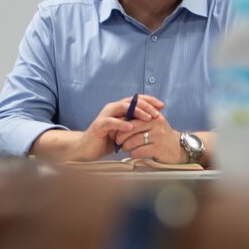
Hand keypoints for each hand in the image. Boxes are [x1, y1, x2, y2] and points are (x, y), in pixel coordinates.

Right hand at [31, 95, 162, 161]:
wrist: (87, 149)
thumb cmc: (108, 141)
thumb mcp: (126, 132)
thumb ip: (135, 125)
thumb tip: (154, 121)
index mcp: (119, 109)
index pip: (136, 99)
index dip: (150, 101)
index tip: (162, 105)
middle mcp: (112, 109)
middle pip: (131, 101)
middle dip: (146, 106)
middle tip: (158, 113)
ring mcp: (105, 115)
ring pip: (122, 107)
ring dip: (137, 112)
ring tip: (148, 118)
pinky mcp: (99, 125)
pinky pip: (111, 121)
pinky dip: (122, 123)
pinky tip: (131, 127)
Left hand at [116, 106, 214, 166]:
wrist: (179, 148)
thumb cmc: (162, 136)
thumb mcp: (154, 123)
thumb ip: (140, 119)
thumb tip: (119, 120)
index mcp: (154, 116)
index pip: (133, 116)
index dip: (121, 123)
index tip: (115, 129)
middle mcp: (157, 124)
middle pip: (131, 128)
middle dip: (121, 135)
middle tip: (117, 140)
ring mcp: (158, 136)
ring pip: (134, 141)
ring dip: (126, 146)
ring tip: (125, 148)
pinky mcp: (158, 149)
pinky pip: (139, 151)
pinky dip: (133, 153)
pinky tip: (134, 153)